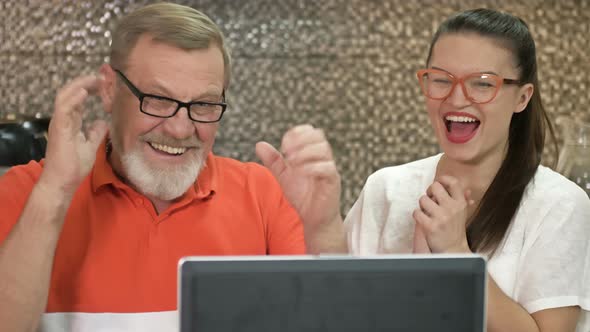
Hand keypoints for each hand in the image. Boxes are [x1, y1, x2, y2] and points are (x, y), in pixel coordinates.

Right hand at [38, 74, 108, 194]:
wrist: (63, 181)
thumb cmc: (74, 166)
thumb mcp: (90, 145)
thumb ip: (95, 133)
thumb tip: (101, 122)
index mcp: (70, 122)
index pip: (78, 99)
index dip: (89, 89)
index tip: (103, 84)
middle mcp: (63, 119)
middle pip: (71, 93)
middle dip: (85, 83)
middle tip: (102, 77)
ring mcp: (59, 123)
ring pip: (65, 96)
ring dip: (80, 85)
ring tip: (95, 79)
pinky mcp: (59, 129)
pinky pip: (64, 108)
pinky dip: (74, 98)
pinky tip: (85, 91)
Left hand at [256, 124, 341, 230]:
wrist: (314, 218)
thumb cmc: (303, 196)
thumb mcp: (284, 176)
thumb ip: (273, 161)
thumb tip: (259, 144)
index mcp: (312, 153)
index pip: (310, 131)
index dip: (296, 133)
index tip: (284, 146)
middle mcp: (323, 158)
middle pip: (319, 135)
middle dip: (301, 139)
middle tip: (286, 152)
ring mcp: (329, 169)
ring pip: (324, 149)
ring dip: (305, 152)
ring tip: (291, 161)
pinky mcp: (333, 181)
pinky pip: (328, 168)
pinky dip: (312, 167)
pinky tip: (300, 171)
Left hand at [412, 175, 473, 252]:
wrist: (453, 250)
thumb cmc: (455, 230)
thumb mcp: (462, 214)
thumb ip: (463, 200)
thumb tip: (467, 190)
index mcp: (460, 203)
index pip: (453, 182)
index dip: (442, 179)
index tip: (438, 184)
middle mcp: (452, 208)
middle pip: (434, 186)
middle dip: (429, 191)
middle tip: (430, 199)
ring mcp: (441, 217)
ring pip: (423, 199)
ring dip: (422, 205)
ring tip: (427, 212)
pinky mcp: (431, 226)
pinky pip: (416, 212)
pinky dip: (417, 215)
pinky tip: (423, 220)